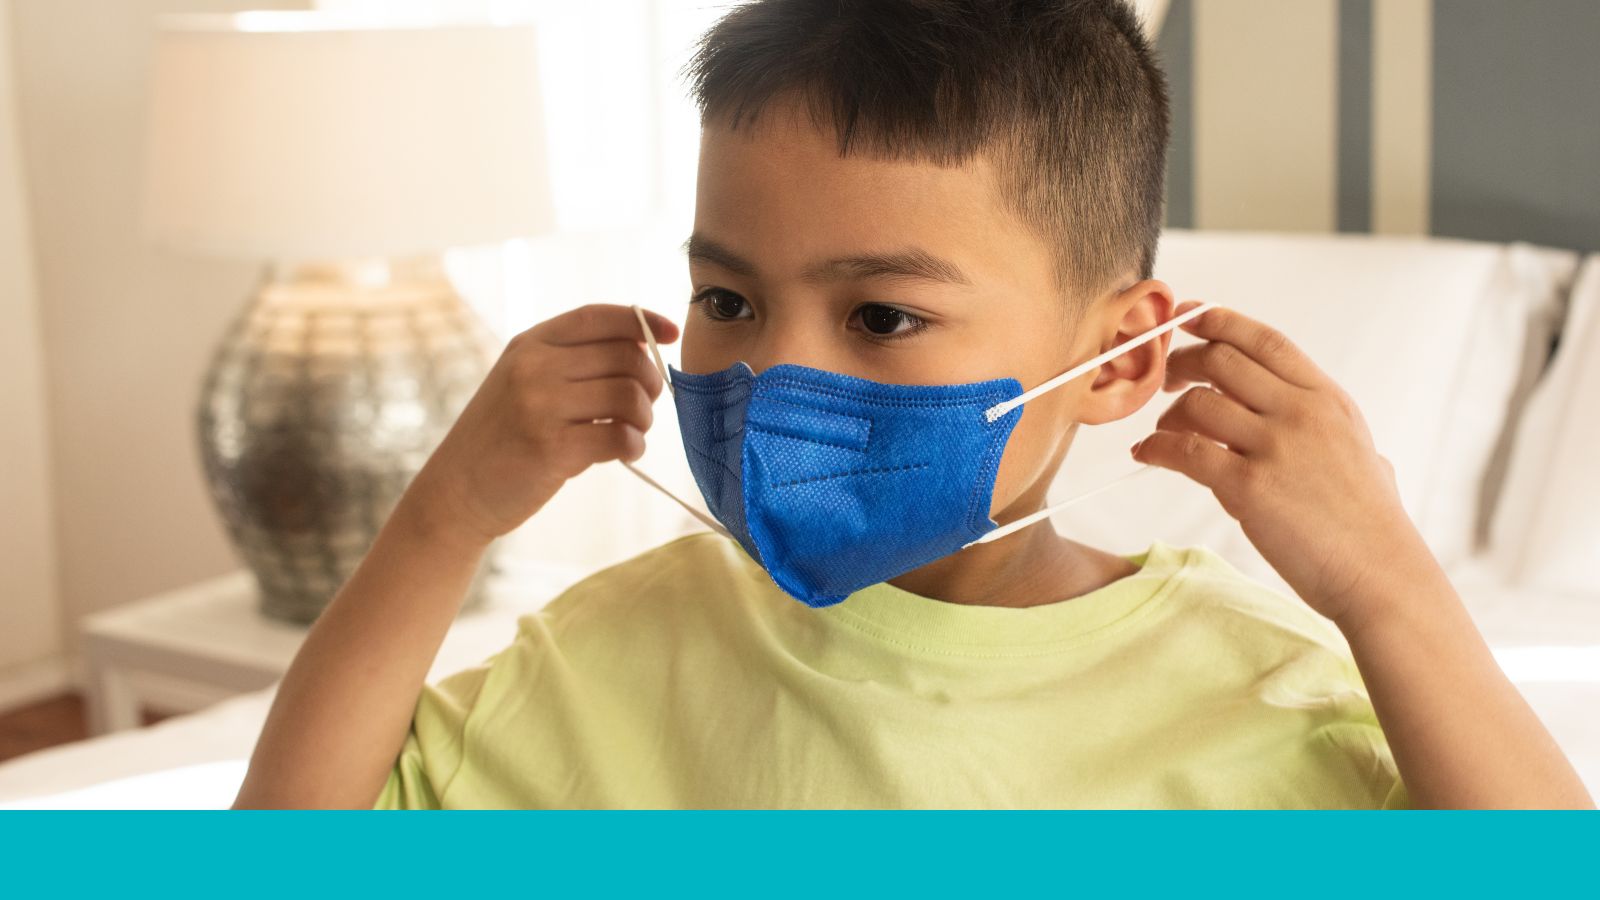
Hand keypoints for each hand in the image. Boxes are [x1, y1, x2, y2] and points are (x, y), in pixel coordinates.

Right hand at [399, 303, 677, 550]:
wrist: (456, 490)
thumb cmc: (503, 437)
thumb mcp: (523, 382)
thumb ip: (572, 363)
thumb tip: (643, 351)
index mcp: (529, 345)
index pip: (597, 317)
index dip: (641, 320)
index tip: (670, 332)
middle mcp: (534, 368)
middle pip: (624, 357)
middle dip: (649, 382)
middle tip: (642, 406)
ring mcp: (541, 406)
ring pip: (628, 395)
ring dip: (643, 417)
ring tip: (631, 431)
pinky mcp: (552, 448)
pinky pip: (620, 436)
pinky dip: (634, 445)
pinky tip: (625, 452)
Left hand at [1130, 302, 1433, 627]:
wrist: (1381, 573)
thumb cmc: (1371, 524)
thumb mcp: (1362, 451)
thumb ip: (1329, 426)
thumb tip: (1318, 421)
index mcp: (1327, 399)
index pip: (1265, 341)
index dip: (1219, 321)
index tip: (1187, 316)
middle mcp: (1301, 413)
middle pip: (1221, 360)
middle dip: (1181, 363)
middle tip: (1165, 381)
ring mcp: (1275, 447)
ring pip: (1196, 402)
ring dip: (1167, 414)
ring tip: (1162, 433)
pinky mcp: (1250, 486)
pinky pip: (1185, 451)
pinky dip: (1156, 448)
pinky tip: (1147, 456)